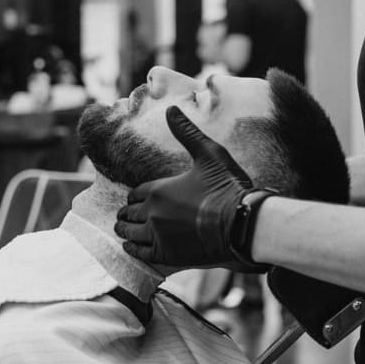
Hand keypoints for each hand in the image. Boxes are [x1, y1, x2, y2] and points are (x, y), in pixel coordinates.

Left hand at [114, 106, 272, 270]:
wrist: (242, 224)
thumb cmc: (227, 187)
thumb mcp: (209, 153)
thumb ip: (186, 132)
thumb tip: (171, 109)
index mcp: (158, 189)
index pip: (134, 194)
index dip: (134, 196)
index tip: (134, 198)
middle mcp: (152, 213)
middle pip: (129, 214)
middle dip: (127, 213)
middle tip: (124, 216)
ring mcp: (158, 236)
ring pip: (131, 234)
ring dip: (125, 231)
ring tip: (122, 231)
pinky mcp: (168, 255)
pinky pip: (141, 254)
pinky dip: (132, 250)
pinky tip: (130, 248)